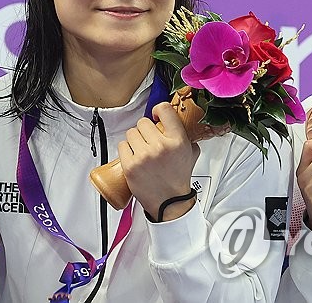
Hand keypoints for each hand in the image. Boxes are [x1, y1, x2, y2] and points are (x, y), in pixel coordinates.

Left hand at [120, 101, 199, 221]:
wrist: (170, 202)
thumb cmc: (178, 178)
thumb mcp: (190, 153)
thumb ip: (185, 134)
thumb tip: (174, 118)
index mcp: (177, 141)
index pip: (164, 109)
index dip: (158, 110)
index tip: (156, 116)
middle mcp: (161, 146)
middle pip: (143, 122)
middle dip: (145, 131)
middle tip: (149, 142)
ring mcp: (144, 156)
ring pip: (131, 133)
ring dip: (134, 140)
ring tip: (142, 151)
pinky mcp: (130, 165)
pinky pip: (122, 145)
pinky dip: (126, 150)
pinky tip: (134, 157)